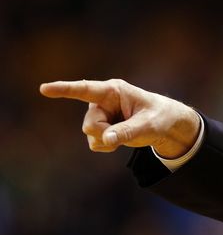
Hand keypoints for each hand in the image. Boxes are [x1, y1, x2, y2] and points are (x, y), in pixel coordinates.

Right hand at [40, 79, 200, 157]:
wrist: (166, 125)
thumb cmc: (159, 117)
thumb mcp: (148, 125)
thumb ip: (127, 131)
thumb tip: (106, 139)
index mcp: (114, 91)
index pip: (85, 89)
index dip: (64, 89)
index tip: (44, 88)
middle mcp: (102, 101)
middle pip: (89, 123)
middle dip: (105, 133)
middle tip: (127, 130)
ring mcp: (100, 115)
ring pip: (90, 134)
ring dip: (107, 140)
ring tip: (127, 131)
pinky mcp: (100, 127)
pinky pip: (94, 143)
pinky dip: (107, 145)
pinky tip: (120, 138)